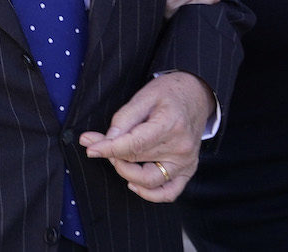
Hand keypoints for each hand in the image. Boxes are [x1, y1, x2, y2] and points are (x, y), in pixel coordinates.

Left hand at [79, 72, 214, 201]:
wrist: (197, 95)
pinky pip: (169, 193)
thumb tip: (104, 141)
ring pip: (149, 181)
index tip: (89, 147)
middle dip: (112, 154)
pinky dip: (149, 194)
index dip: (108, 148)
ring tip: (117, 158)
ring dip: (126, 172)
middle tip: (97, 143)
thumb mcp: (144, 95)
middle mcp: (181, 147)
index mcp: (171, 124)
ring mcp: (186, 162)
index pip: (134, 145)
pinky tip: (133, 183)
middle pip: (137, 160)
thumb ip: (123, 118)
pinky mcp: (188, 170)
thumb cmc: (169, 93)